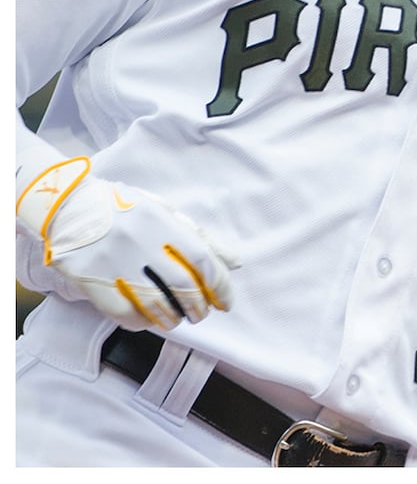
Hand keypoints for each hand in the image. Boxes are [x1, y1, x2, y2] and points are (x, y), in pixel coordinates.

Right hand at [16, 157, 239, 331]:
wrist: (69, 207)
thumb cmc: (126, 210)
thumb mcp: (166, 213)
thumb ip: (202, 238)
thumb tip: (235, 263)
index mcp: (162, 223)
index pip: (203, 261)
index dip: (219, 286)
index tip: (225, 303)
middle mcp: (140, 243)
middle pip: (183, 287)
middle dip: (199, 307)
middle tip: (201, 314)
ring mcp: (115, 264)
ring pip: (156, 306)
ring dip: (173, 318)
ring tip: (178, 317)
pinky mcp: (93, 282)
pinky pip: (127, 314)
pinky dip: (145, 322)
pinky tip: (150, 318)